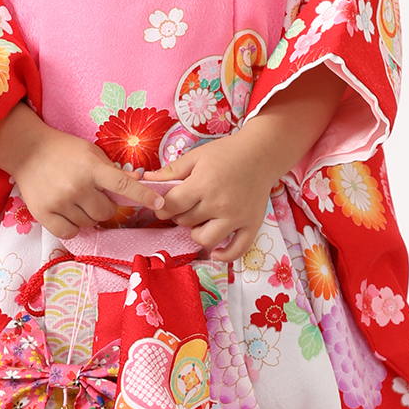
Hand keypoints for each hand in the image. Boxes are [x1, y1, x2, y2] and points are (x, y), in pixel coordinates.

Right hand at [0, 102, 165, 241]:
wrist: (26, 150)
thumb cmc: (63, 149)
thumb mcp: (90, 152)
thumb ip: (110, 170)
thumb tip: (135, 182)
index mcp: (92, 168)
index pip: (124, 185)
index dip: (143, 196)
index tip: (159, 204)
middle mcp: (77, 186)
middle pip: (106, 212)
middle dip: (104, 206)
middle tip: (93, 195)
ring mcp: (60, 201)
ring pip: (89, 223)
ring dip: (87, 215)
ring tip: (75, 199)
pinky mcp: (44, 213)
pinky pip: (70, 232)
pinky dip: (72, 226)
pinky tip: (67, 213)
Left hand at [144, 128, 277, 262]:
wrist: (261, 153)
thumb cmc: (227, 153)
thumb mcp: (197, 156)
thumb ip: (171, 170)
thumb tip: (146, 180)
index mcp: (204, 184)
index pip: (172, 205)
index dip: (163, 207)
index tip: (165, 204)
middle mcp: (220, 204)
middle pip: (186, 222)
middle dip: (180, 215)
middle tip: (186, 205)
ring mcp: (237, 217)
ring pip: (205, 240)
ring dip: (197, 233)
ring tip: (201, 220)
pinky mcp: (252, 225)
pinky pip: (237, 250)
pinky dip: (225, 255)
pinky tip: (216, 251)